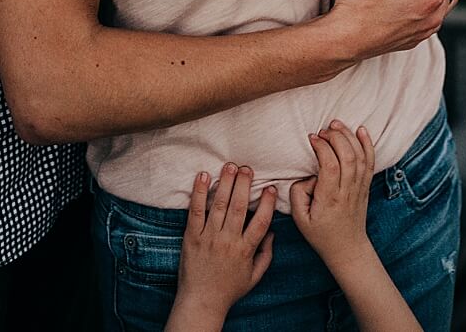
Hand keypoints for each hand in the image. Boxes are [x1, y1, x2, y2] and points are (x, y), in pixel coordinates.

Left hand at [169, 164, 274, 329]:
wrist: (202, 299)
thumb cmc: (230, 289)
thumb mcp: (255, 276)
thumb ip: (266, 255)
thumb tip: (273, 233)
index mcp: (246, 250)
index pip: (261, 222)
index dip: (267, 203)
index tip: (271, 188)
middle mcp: (229, 240)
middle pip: (240, 207)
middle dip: (244, 185)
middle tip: (248, 168)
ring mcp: (209, 236)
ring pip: (220, 205)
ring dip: (225, 183)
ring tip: (230, 166)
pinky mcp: (192, 235)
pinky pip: (196, 210)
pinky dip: (199, 192)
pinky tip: (203, 176)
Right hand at [289, 122, 376, 270]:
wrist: (348, 249)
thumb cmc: (320, 234)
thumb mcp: (299, 218)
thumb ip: (297, 192)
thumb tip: (307, 175)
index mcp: (329, 198)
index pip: (330, 166)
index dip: (322, 147)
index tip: (311, 138)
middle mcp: (347, 192)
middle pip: (348, 158)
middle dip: (336, 137)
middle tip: (323, 129)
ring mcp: (359, 189)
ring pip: (360, 158)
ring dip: (349, 137)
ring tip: (336, 124)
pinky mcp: (365, 188)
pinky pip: (370, 164)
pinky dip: (367, 145)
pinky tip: (361, 130)